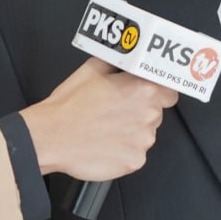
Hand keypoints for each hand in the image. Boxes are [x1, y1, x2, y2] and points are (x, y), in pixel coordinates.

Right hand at [20, 59, 178, 180]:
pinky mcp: (134, 161)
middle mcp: (149, 114)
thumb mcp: (92, 69)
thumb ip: (116, 63)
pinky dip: (123, 152)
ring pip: (146, 135)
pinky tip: (105, 144)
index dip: (158, 94)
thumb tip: (123, 58)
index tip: (147, 97)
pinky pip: (135, 155)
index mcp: (143, 89)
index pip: (169, 92)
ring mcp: (143, 140)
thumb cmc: (69, 105)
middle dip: (140, 113)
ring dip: (132, 133)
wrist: (51, 137)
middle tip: (116, 113)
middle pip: (156, 114)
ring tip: (106, 130)